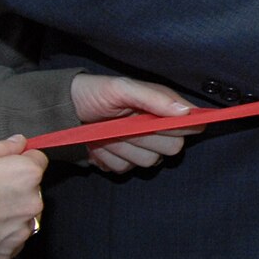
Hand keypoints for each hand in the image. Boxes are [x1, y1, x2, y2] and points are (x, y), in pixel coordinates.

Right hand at [0, 136, 47, 258]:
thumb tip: (19, 143)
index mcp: (23, 174)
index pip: (37, 161)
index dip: (18, 163)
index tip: (2, 169)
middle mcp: (30, 203)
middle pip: (31, 192)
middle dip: (13, 191)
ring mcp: (18, 233)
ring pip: (22, 219)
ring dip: (7, 216)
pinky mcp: (5, 256)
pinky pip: (9, 242)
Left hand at [68, 75, 200, 173]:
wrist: (65, 110)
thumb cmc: (96, 92)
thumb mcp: (123, 88)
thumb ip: (155, 98)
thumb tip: (186, 112)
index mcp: (164, 108)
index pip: (192, 126)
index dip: (178, 128)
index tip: (154, 123)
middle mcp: (158, 130)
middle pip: (172, 148)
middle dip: (145, 139)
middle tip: (123, 126)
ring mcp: (140, 148)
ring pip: (147, 162)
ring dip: (123, 149)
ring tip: (107, 133)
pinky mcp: (123, 162)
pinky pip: (124, 170)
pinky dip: (107, 158)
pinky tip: (99, 144)